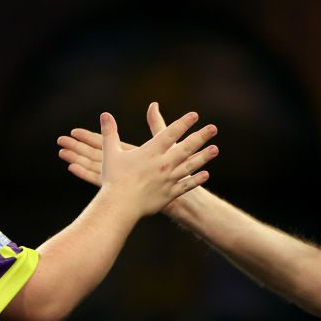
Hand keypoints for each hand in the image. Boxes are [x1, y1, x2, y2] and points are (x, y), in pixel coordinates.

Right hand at [98, 107, 217, 217]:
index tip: (194, 115)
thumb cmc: (114, 179)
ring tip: (216, 149)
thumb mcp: (110, 153)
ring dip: (204, 157)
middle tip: (213, 128)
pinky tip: (206, 175)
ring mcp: (169, 179)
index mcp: (151, 152)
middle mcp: (163, 164)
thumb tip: (105, 114)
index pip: (170, 133)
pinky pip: (186, 186)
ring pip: (190, 166)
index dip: (183, 123)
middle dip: (201, 136)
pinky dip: (196, 180)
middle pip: (186, 147)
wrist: (120, 205)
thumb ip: (110, 132)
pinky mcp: (170, 194)